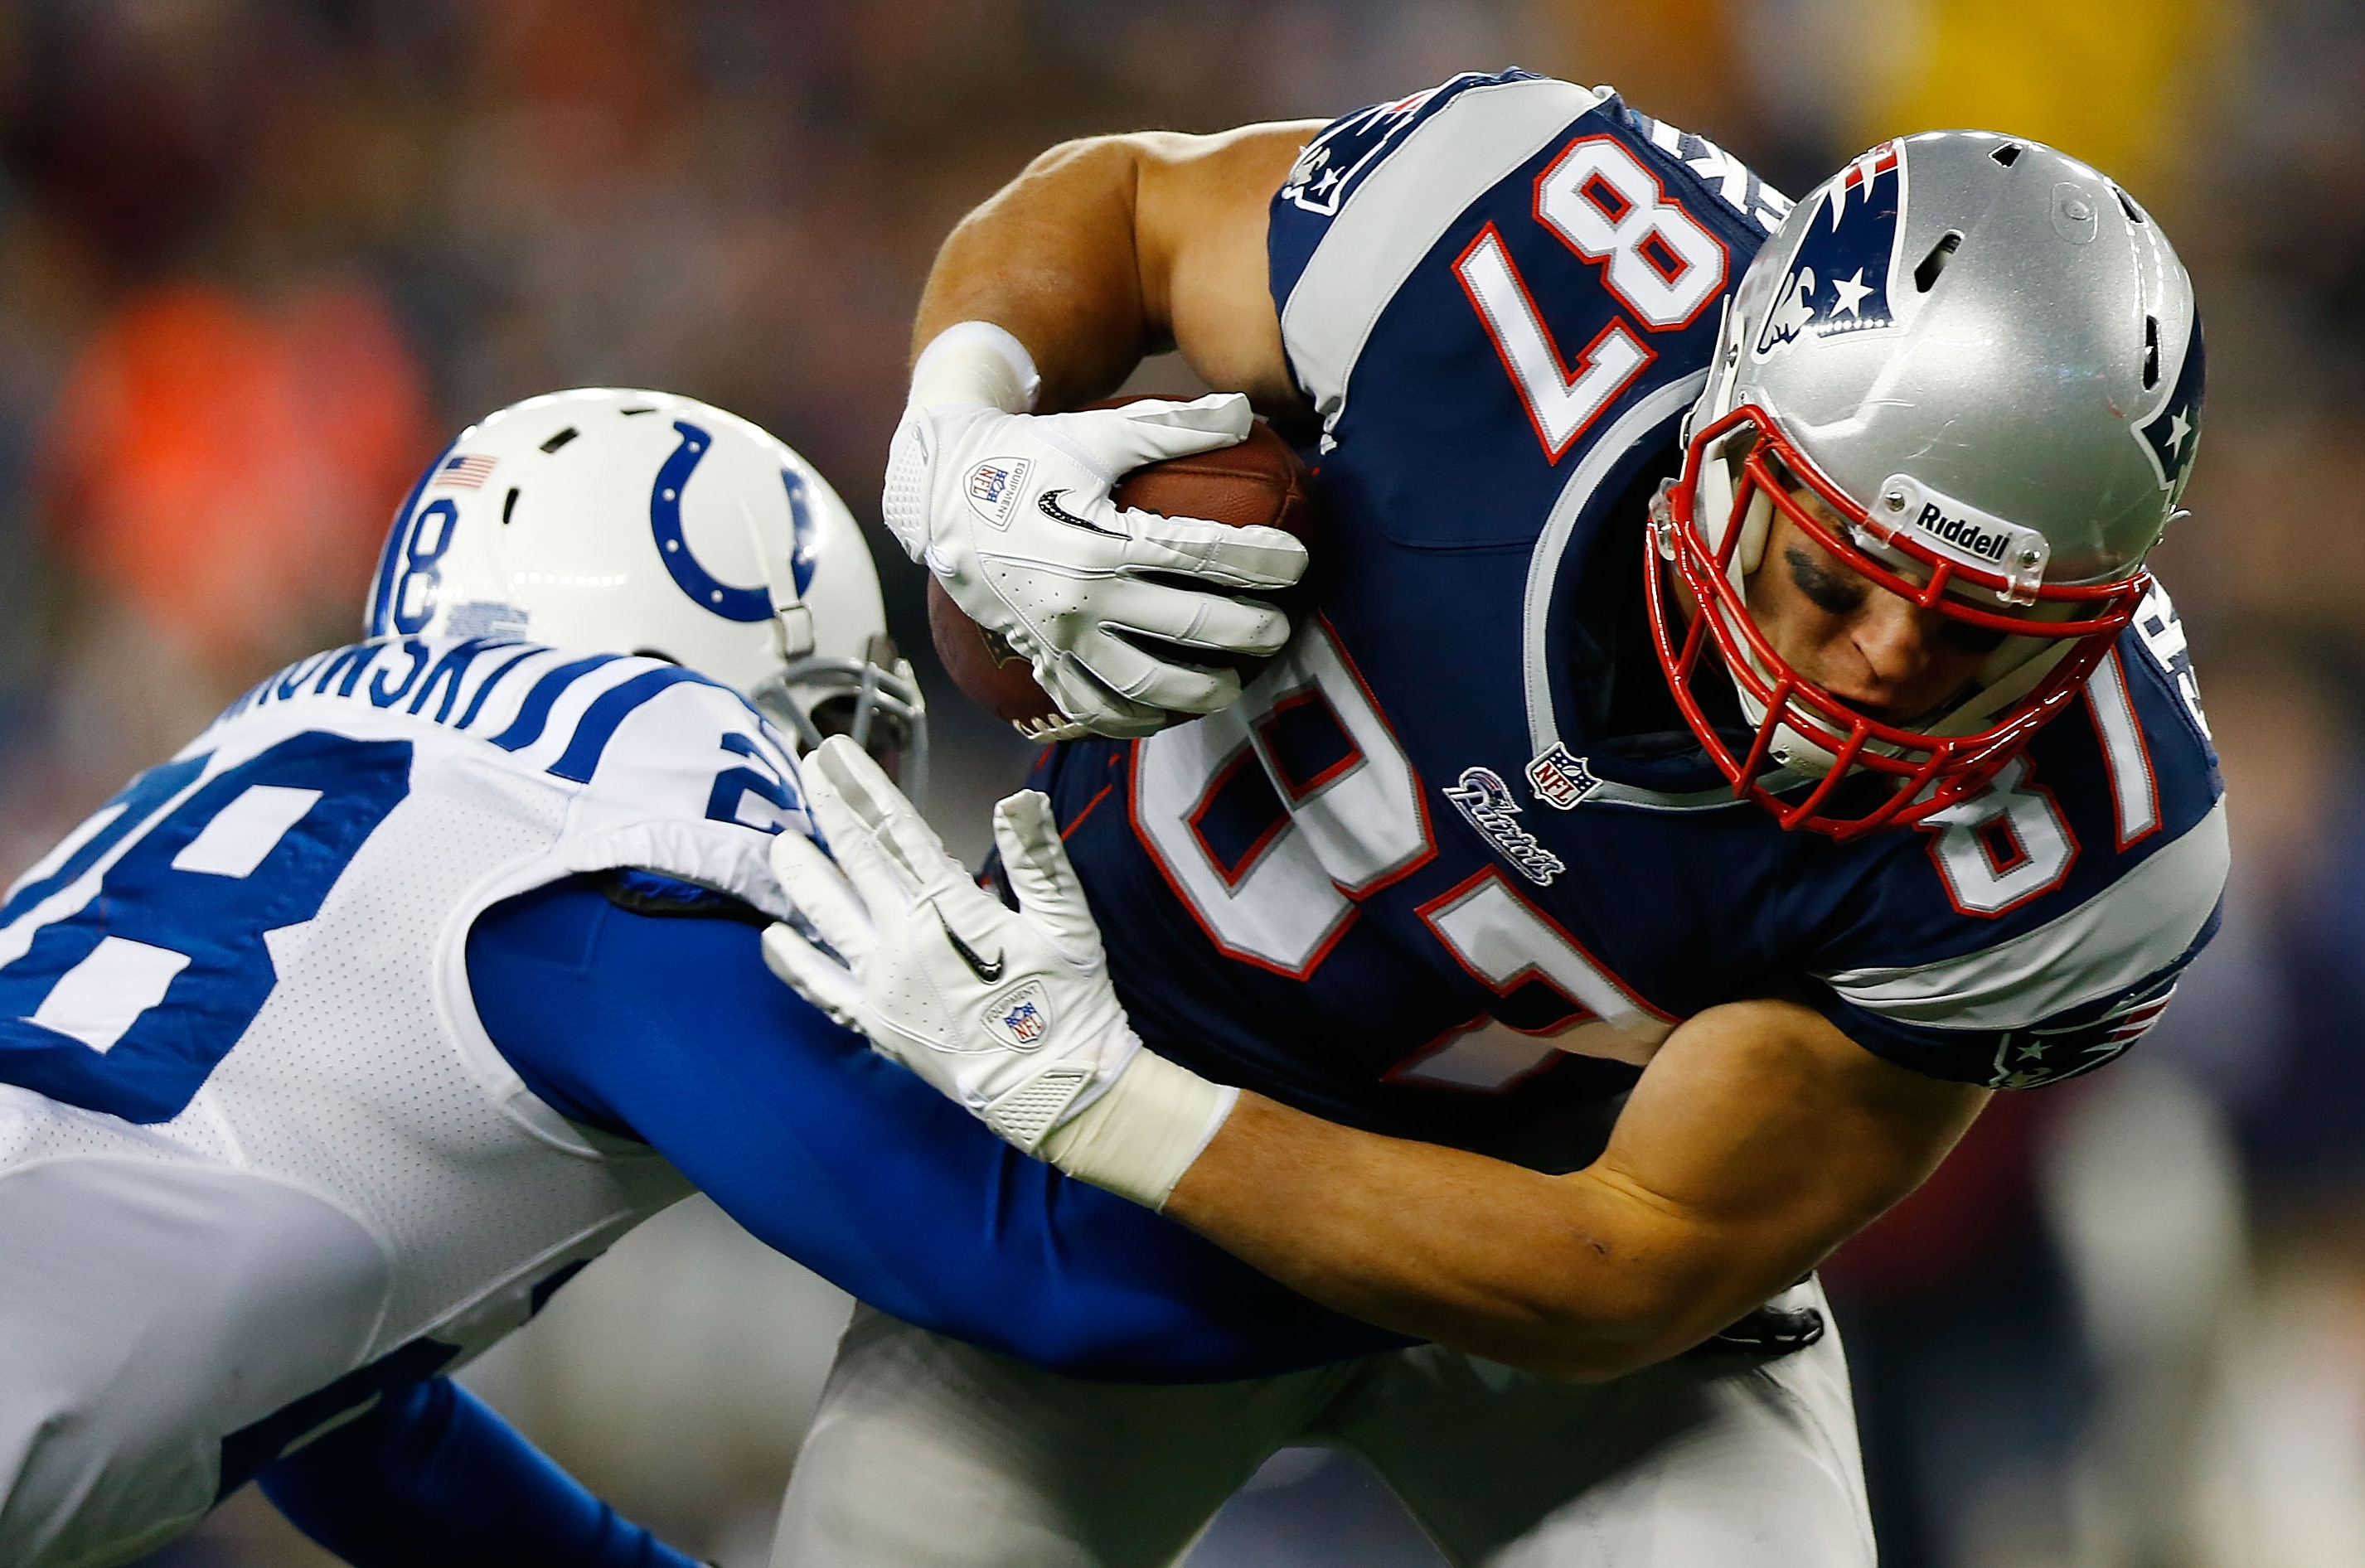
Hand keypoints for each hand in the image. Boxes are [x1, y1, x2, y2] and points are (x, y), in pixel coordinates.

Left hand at [761, 736, 1143, 1150]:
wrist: (1052, 1090)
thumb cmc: (1067, 1002)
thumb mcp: (1067, 923)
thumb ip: (1038, 859)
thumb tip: (1017, 798)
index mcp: (951, 910)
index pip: (896, 831)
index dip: (862, 788)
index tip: (836, 753)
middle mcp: (904, 942)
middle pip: (856, 861)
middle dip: (830, 811)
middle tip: (806, 768)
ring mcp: (883, 985)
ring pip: (829, 917)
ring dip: (803, 876)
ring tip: (779, 843)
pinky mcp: (877, 1022)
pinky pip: (823, 988)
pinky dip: (795, 964)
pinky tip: (772, 940)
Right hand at [882, 393, 1309, 736]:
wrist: (942, 496)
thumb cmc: (1028, 458)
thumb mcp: (1097, 434)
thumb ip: (1174, 427)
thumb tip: (1246, 411)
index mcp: (1101, 539)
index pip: (1202, 554)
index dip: (1260, 559)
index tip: (1300, 562)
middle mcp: (1082, 596)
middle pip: (1187, 625)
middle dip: (1248, 631)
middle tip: (1281, 630)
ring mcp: (1059, 637)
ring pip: (1143, 685)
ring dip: (1198, 691)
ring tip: (1233, 685)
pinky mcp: (1039, 658)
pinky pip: (1091, 707)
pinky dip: (1132, 720)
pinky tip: (1165, 716)